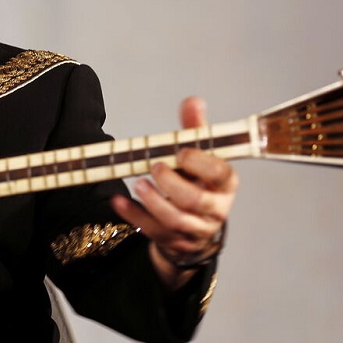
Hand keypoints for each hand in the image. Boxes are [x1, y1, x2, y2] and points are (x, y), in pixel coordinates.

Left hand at [111, 96, 237, 287]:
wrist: (195, 224)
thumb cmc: (197, 181)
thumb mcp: (200, 155)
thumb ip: (195, 130)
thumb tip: (193, 101)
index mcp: (225, 184)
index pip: (221, 174)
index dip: (201, 163)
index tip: (181, 152)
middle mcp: (215, 209)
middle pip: (196, 200)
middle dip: (173, 184)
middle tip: (155, 167)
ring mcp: (195, 229)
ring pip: (176, 220)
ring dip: (153, 201)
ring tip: (138, 183)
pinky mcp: (175, 241)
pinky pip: (153, 232)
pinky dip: (133, 215)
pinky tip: (117, 200)